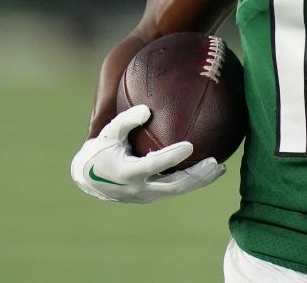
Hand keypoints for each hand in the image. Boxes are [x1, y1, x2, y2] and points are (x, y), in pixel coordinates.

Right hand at [70, 104, 225, 202]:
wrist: (87, 178)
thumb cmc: (100, 150)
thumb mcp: (108, 132)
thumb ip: (126, 121)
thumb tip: (147, 109)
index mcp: (127, 173)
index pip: (154, 165)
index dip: (172, 157)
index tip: (190, 145)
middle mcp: (138, 189)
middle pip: (174, 186)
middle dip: (196, 176)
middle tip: (215, 163)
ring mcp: (145, 196)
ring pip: (177, 191)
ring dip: (199, 181)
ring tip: (219, 168)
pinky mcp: (150, 197)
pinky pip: (174, 189)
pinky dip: (191, 181)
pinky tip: (207, 171)